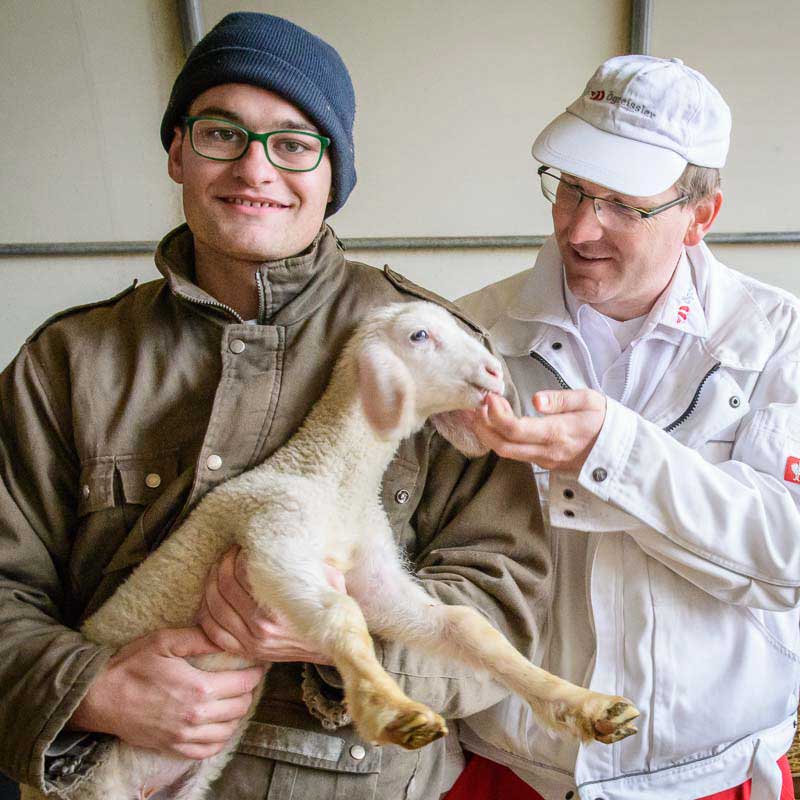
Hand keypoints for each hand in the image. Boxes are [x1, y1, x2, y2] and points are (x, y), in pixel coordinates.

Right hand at [68, 626, 263, 759]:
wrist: (98, 697)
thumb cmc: (131, 665)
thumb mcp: (165, 641)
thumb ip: (200, 638)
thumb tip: (228, 635)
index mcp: (199, 688)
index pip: (244, 684)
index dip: (256, 672)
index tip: (258, 664)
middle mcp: (196, 716)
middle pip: (241, 707)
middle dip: (248, 691)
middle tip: (245, 678)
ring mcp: (184, 736)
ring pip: (228, 731)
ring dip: (236, 714)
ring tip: (233, 699)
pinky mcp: (172, 748)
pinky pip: (208, 750)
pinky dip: (220, 738)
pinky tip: (219, 724)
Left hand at [196, 546, 345, 664]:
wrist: (336, 646)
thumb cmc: (333, 610)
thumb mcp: (331, 581)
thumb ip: (313, 563)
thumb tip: (293, 545)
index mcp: (278, 609)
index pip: (244, 573)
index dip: (239, 556)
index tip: (244, 547)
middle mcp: (261, 628)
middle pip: (225, 587)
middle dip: (223, 564)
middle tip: (230, 553)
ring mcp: (252, 642)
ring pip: (214, 608)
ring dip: (211, 583)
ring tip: (219, 568)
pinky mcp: (248, 651)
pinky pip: (213, 632)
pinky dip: (206, 613)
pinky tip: (210, 597)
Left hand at [472, 390, 606, 473]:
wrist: (620, 448)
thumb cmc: (604, 420)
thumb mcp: (589, 400)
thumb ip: (561, 399)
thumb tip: (537, 399)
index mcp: (557, 433)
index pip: (516, 429)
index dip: (496, 415)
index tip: (490, 397)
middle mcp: (547, 451)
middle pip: (503, 446)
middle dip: (483, 426)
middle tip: (477, 405)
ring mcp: (544, 459)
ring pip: (507, 453)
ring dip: (488, 433)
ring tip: (482, 412)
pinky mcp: (543, 462)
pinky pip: (515, 454)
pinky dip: (499, 439)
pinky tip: (495, 423)